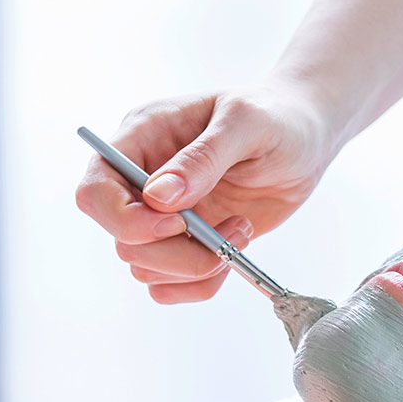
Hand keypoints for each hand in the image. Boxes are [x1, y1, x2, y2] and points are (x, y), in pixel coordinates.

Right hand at [75, 80, 337, 302]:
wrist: (307, 138)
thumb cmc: (276, 116)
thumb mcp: (246, 123)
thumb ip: (203, 158)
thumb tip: (158, 198)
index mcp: (141, 139)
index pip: (95, 192)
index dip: (127, 220)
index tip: (179, 221)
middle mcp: (142, 181)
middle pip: (121, 240)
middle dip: (174, 253)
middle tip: (226, 233)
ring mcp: (163, 216)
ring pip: (145, 269)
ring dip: (196, 266)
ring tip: (239, 230)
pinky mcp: (187, 242)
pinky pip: (171, 285)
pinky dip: (201, 284)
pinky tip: (233, 252)